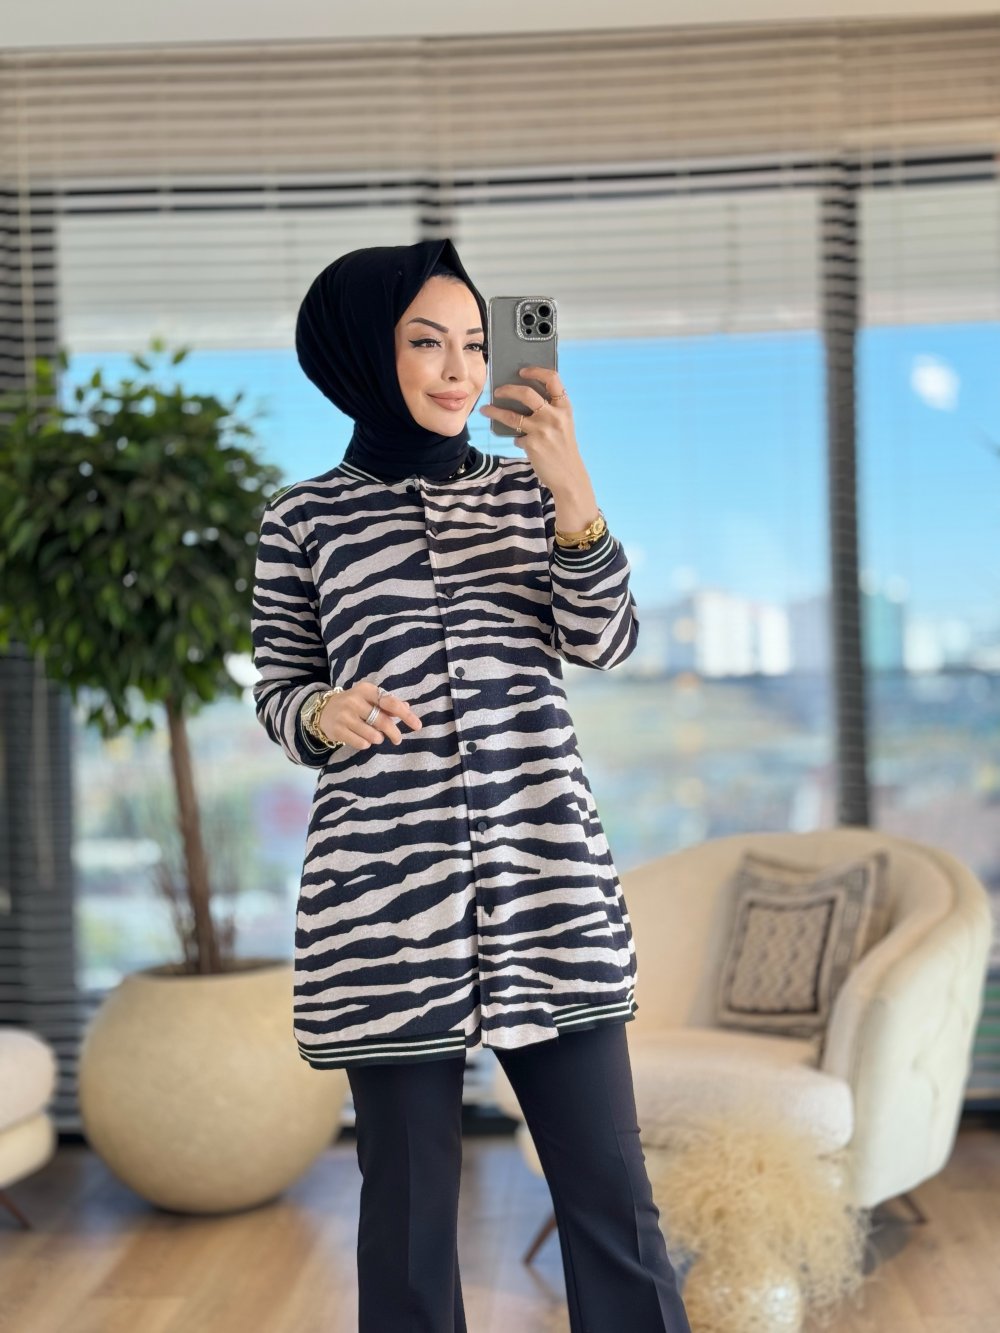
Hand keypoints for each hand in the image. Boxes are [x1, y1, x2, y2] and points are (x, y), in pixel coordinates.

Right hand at [321, 680, 422, 749]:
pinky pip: (361, 743)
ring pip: (373, 735)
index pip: (390, 703)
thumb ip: (388, 704)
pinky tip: (362, 739)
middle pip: (383, 722)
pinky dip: (366, 744)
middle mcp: (354, 701)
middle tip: (398, 739)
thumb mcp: (369, 699)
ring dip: (378, 738)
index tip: (417, 726)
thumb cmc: (354, 704)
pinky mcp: (338, 730)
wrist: (323, 710)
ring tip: (375, 736)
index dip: (406, 715)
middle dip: (394, 733)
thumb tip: (407, 707)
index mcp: (366, 690)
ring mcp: (344, 716)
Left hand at [478, 366, 587, 496]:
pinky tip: (520, 442)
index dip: (535, 371)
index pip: (552, 378)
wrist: (569, 476)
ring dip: (495, 411)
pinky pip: (516, 437)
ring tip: (485, 409)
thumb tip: (521, 399)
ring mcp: (542, 430)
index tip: (522, 371)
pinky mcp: (532, 444)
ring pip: (512, 416)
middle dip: (508, 390)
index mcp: (565, 407)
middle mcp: (554, 415)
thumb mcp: (563, 424)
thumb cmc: (564, 448)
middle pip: (526, 393)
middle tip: (498, 391)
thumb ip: (550, 410)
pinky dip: (516, 439)